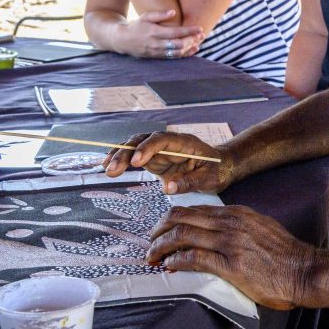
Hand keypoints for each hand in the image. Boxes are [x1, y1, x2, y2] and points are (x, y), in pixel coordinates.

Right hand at [103, 131, 235, 193]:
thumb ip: (189, 182)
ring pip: (135, 146)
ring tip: (106, 169)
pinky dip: (121, 160)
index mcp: (184, 142)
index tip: (136, 162)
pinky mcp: (154, 160)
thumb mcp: (209, 178)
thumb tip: (167, 188)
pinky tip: (108, 167)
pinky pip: (134, 156)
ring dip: (120, 155)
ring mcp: (160, 150)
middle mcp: (169, 143)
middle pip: (143, 140)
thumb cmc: (218, 170)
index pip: (162, 139)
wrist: (221, 166)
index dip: (147, 148)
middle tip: (113, 169)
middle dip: (126, 152)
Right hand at [114, 9, 203, 57]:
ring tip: (199, 41)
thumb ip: (159, 14)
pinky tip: (192, 49)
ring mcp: (156, 52)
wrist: (123, 40)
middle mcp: (156, 44)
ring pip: (177, 53)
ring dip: (190, 48)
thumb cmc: (136, 26)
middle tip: (201, 35)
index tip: (199, 28)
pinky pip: (173, 57)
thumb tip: (174, 12)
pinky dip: (184, 54)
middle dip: (192, 40)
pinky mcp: (157, 57)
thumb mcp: (145, 17)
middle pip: (179, 45)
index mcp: (154, 32)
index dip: (189, 31)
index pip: (175, 33)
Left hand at [147, 205, 317, 309]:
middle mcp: (230, 223)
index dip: (173, 219)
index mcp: (236, 213)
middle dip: (159, 229)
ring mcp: (229, 242)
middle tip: (150, 241)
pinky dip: (176, 261)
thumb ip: (237, 226)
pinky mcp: (230, 264)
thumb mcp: (259, 227)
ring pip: (182, 235)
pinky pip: (193, 258)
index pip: (194, 209)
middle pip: (182, 217)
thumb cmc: (284, 254)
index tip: (162, 230)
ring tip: (152, 257)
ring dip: (161, 247)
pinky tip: (169, 267)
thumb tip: (216, 231)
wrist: (303, 270)